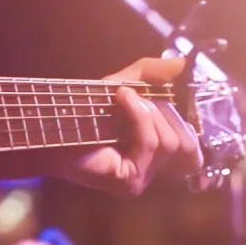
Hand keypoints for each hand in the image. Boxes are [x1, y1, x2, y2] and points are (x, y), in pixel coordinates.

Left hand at [57, 56, 204, 195]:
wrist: (51, 121)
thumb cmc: (82, 109)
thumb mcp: (123, 84)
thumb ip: (152, 73)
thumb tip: (181, 62)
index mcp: (154, 154)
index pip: (193, 150)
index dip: (186, 123)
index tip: (164, 100)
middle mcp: (150, 172)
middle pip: (186, 143)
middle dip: (163, 112)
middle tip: (134, 99)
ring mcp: (141, 180)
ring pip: (170, 141)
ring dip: (146, 111)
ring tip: (121, 99)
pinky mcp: (130, 182)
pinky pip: (152, 142)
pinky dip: (138, 116)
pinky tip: (119, 101)